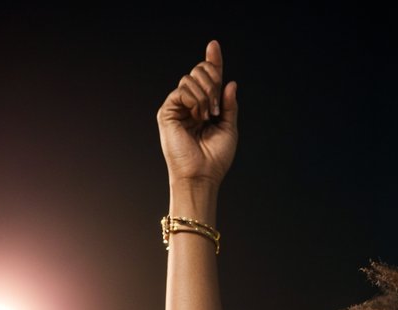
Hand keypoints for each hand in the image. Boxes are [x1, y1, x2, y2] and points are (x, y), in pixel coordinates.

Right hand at [157, 39, 237, 187]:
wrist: (202, 175)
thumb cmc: (215, 159)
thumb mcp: (229, 128)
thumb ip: (229, 105)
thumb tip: (230, 82)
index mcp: (204, 107)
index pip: (207, 79)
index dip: (212, 62)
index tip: (214, 46)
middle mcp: (189, 104)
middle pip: (199, 72)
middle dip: (212, 81)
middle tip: (217, 105)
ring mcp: (177, 106)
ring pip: (190, 78)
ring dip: (206, 94)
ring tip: (208, 116)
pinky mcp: (167, 110)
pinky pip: (183, 89)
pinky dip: (195, 100)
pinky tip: (199, 115)